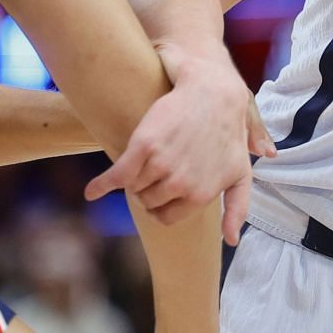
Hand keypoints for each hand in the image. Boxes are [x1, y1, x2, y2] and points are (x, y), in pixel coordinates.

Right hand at [84, 43, 276, 245]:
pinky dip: (101, 185)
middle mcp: (179, 185)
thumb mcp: (241, 172)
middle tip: (156, 167)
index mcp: (200, 196)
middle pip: (148, 202)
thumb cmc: (228, 131)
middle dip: (149, 189)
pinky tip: (91, 193)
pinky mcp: (142, 145)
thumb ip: (237, 208)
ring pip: (133, 188)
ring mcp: (160, 165)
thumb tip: (231, 242)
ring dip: (133, 179)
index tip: (161, 191)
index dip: (162, 204)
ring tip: (144, 159)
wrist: (212, 90)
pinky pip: (116, 176)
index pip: (166, 217)